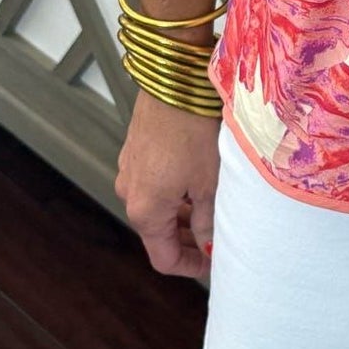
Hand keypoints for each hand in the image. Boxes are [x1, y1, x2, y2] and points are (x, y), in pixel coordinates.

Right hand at [115, 93, 221, 278]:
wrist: (175, 81)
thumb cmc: (193, 131)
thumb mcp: (209, 183)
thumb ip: (209, 221)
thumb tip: (210, 243)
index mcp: (145, 211)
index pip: (163, 258)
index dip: (191, 266)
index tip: (215, 262)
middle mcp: (129, 193)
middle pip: (158, 234)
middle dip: (189, 241)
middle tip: (218, 239)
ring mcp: (130, 170)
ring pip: (157, 208)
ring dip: (184, 216)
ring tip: (215, 211)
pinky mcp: (136, 151)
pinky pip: (154, 184)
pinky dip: (175, 193)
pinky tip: (199, 183)